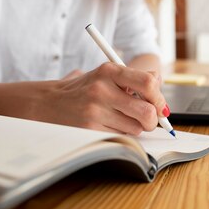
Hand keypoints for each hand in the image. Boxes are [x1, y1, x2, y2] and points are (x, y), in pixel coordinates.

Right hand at [31, 63, 167, 134]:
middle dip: (153, 120)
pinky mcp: (89, 129)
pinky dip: (121, 135)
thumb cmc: (85, 89)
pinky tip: (108, 126)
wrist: (50, 102)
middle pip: (146, 112)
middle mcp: (102, 89)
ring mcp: (94, 111)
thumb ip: (134, 77)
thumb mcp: (107, 74)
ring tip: (121, 119)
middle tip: (149, 120)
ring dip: (135, 128)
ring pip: (135, 128)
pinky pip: (120, 137)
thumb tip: (159, 83)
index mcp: (109, 71)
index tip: (159, 104)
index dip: (159, 97)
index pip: (148, 82)